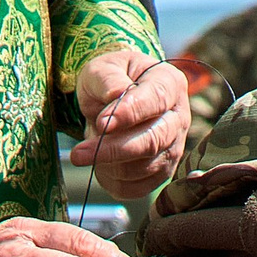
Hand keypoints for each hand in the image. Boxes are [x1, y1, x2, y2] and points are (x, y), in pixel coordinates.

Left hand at [69, 48, 189, 198]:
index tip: (102, 123)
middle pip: (152, 141)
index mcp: (169, 84)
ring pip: (142, 168)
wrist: (118, 98)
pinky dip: (111, 180)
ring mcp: (174, 148)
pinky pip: (136, 188)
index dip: (129, 114)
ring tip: (89, 146)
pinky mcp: (162, 172)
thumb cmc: (111, 79)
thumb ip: (108, 80)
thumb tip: (116, 97)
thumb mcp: (102, 68)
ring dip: (107, 164)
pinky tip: (100, 163)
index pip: (155, 101)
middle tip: (77, 154)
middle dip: (113, 150)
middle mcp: (178, 118)